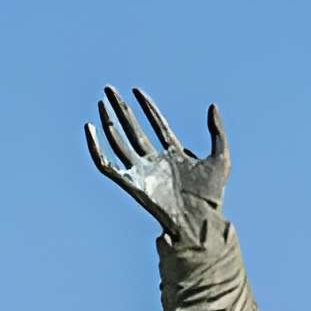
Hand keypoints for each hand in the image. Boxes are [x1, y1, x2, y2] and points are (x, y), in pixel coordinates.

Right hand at [84, 85, 229, 245]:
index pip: (157, 125)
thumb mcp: (221, 158)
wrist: (199, 220)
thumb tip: (212, 105)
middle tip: (109, 89)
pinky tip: (89, 130)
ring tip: (102, 102)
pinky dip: (95, 149)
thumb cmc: (212, 197)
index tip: (137, 90)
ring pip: (119, 143)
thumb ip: (218, 131)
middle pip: (133, 130)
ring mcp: (143, 173)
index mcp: (174, 156)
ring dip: (109, 122)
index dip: (147, 107)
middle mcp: (156, 163)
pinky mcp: (131, 184)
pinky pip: (107, 166)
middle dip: (121, 109)